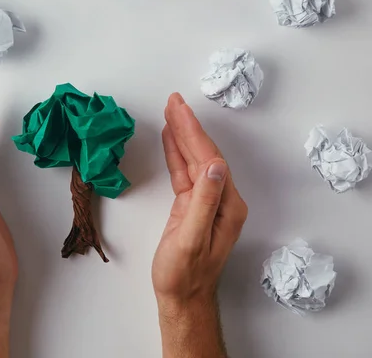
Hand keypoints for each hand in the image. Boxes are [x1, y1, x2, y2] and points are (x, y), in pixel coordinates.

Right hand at [152, 93, 246, 310]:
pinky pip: (183, 173)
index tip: (178, 108)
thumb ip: (204, 202)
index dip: (193, 132)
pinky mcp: (190, 206)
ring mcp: (206, 202)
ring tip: (170, 111)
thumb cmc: (184, 274)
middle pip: (203, 154)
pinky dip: (176, 154)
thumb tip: (214, 165)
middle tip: (173, 100)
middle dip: (188, 126)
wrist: (181, 296)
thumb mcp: (192, 239)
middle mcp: (221, 199)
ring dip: (181, 135)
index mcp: (227, 205)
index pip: (209, 159)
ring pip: (193, 160)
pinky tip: (170, 139)